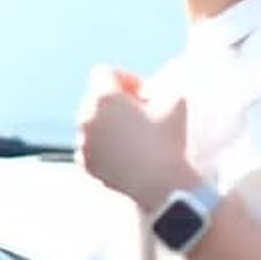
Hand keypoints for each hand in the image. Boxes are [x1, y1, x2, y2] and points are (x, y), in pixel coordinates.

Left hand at [76, 66, 191, 211]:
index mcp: (103, 97)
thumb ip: (165, 87)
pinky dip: (106, 149)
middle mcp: (86, 116)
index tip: (143, 95)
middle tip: (142, 117)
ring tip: (136, 138)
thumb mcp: (177, 104)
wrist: (159, 186)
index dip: (126, 80)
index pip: (105, 73)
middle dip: (117, 104)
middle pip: (96, 99)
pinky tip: (127, 156)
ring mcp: (83, 142)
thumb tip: (158, 90)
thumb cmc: (168, 142)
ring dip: (111, 126)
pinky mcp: (85, 164)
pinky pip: (92, 148)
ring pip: (93, 124)